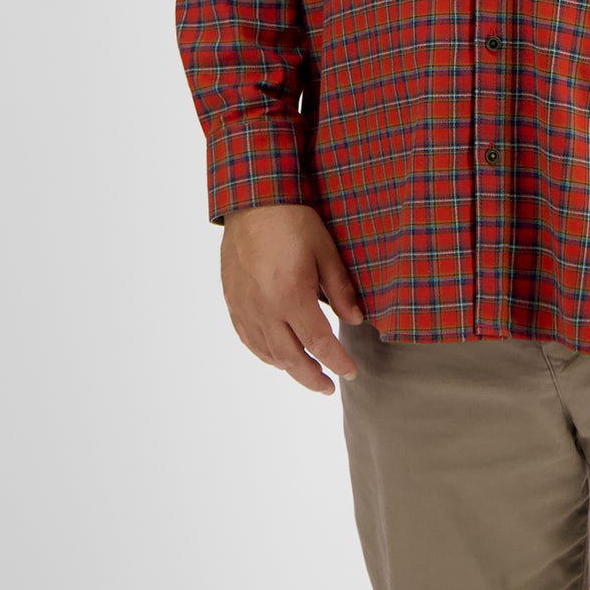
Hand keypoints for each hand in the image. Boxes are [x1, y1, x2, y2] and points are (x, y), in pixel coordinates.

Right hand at [220, 203, 366, 394]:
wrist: (252, 201)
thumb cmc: (293, 221)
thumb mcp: (326, 251)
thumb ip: (341, 289)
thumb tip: (356, 320)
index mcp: (291, 295)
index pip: (319, 343)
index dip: (336, 362)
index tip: (350, 373)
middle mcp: (264, 308)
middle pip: (290, 359)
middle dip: (312, 377)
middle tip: (329, 387)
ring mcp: (245, 308)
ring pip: (267, 353)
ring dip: (290, 369)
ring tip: (308, 374)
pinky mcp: (232, 302)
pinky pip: (248, 340)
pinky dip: (265, 355)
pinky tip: (278, 357)